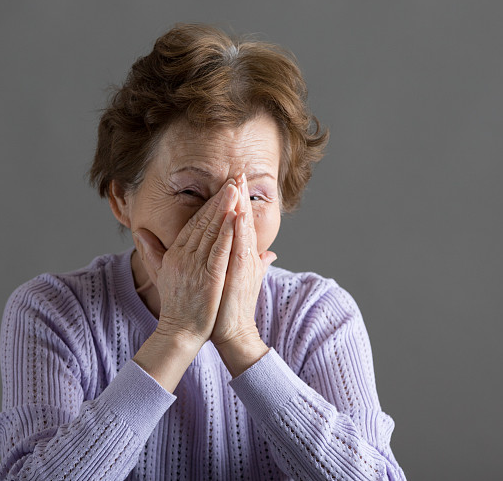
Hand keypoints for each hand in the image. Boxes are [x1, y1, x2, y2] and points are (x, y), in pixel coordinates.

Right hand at [133, 179, 239, 347]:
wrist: (178, 333)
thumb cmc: (176, 305)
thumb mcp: (160, 274)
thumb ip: (151, 252)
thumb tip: (139, 233)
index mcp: (175, 254)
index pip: (193, 223)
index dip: (207, 204)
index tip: (219, 188)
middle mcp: (184, 257)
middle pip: (203, 222)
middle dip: (218, 199)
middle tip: (232, 179)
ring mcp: (196, 267)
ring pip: (212, 232)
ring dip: (224, 209)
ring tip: (235, 190)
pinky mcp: (209, 279)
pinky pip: (219, 252)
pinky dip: (227, 234)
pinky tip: (235, 219)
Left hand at [211, 173, 276, 348]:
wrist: (233, 331)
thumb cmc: (231, 307)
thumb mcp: (244, 279)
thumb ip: (256, 264)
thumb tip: (270, 254)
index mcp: (242, 254)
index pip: (240, 222)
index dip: (239, 201)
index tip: (236, 180)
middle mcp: (245, 255)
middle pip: (243, 219)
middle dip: (241, 195)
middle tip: (240, 171)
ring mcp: (243, 263)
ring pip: (242, 228)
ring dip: (241, 206)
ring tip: (240, 184)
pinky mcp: (240, 273)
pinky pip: (239, 247)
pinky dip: (239, 230)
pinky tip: (237, 214)